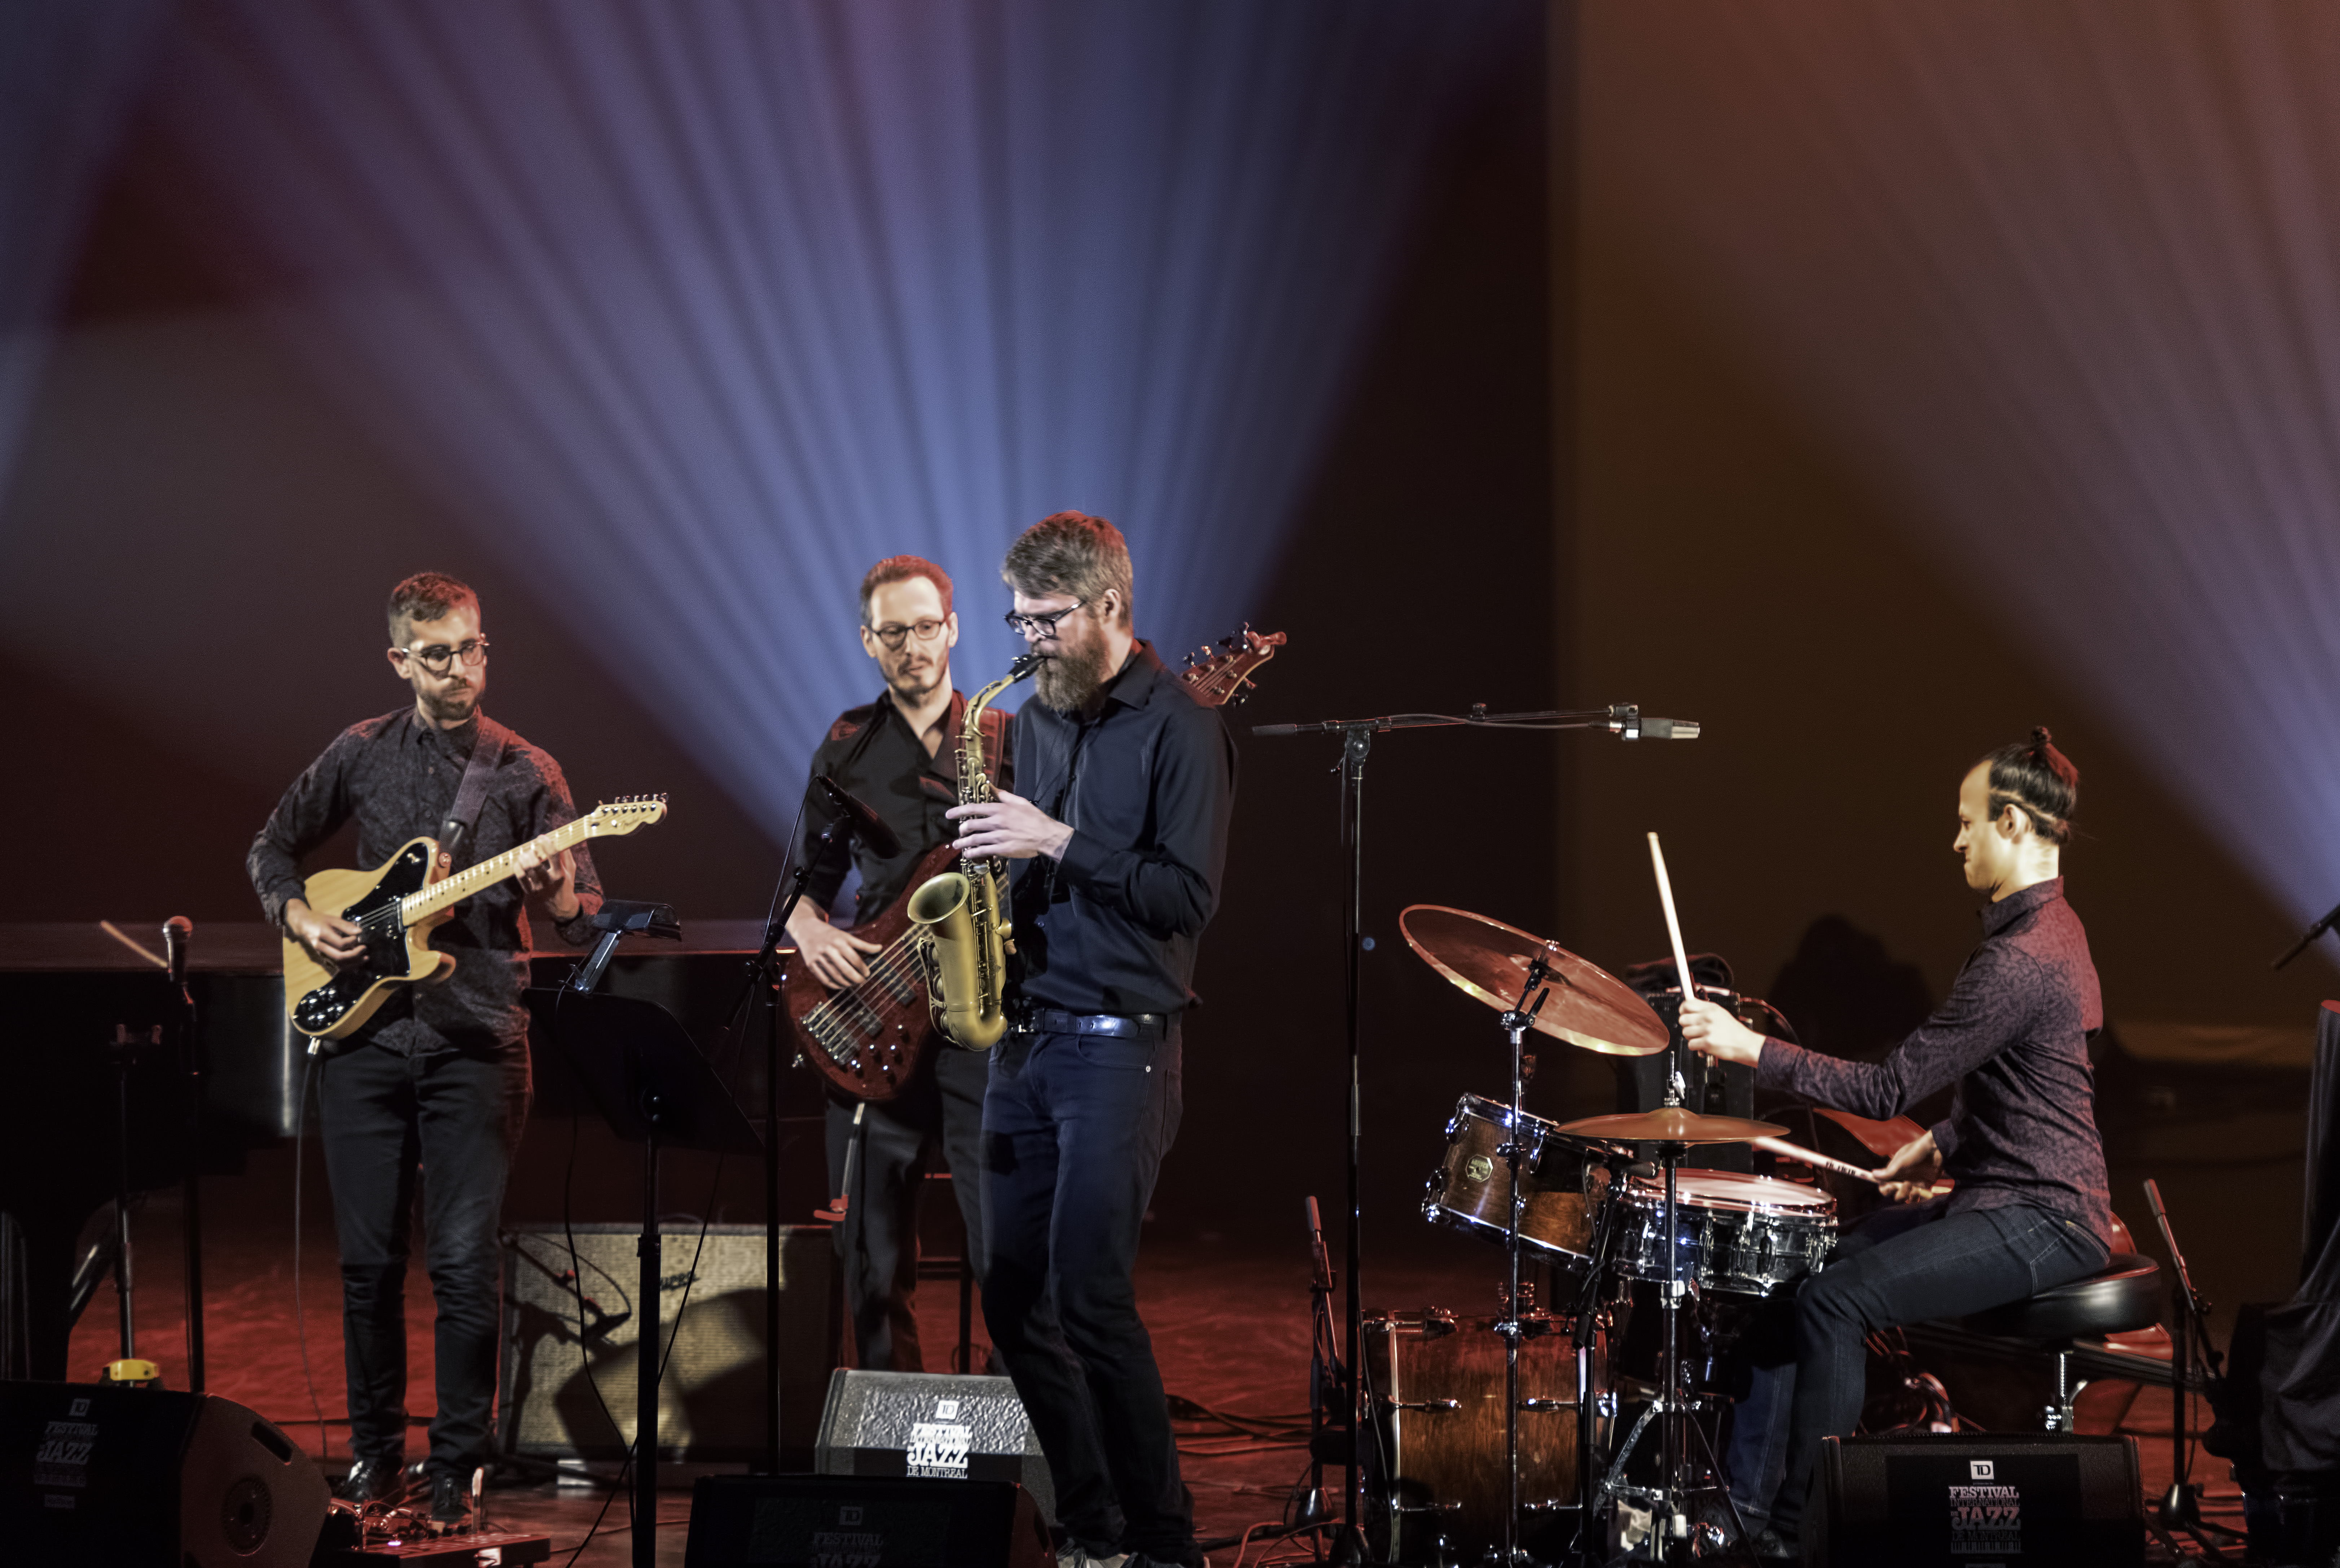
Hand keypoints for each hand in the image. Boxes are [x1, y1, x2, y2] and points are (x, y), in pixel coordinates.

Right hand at [285, 897, 364, 964]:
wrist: (301, 924)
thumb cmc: (317, 920)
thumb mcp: (331, 919)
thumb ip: (345, 926)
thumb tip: (359, 932)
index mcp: (322, 934)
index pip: (340, 943)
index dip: (352, 942)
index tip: (358, 938)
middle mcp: (319, 946)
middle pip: (339, 956)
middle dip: (354, 955)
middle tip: (364, 949)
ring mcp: (318, 954)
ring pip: (337, 964)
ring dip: (352, 964)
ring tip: (364, 958)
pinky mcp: (319, 958)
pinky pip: (334, 966)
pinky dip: (346, 967)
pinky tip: (356, 964)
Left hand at [515, 843, 578, 920]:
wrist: (561, 906)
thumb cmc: (566, 884)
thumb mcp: (571, 870)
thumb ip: (566, 855)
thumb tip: (560, 839)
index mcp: (561, 874)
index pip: (554, 855)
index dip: (546, 844)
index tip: (541, 837)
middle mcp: (549, 880)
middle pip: (535, 863)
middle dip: (531, 852)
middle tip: (531, 849)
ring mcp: (539, 887)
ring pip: (526, 869)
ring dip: (523, 858)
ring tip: (524, 855)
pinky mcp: (531, 892)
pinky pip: (520, 878)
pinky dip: (517, 868)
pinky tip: (518, 863)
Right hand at [786, 909, 883, 989]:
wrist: (807, 930)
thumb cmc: (830, 934)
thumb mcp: (846, 936)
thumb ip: (863, 944)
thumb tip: (880, 948)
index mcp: (839, 941)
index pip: (854, 959)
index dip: (862, 968)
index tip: (867, 974)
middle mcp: (829, 949)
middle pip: (845, 969)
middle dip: (856, 978)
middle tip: (862, 981)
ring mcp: (819, 958)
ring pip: (835, 976)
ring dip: (846, 983)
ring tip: (853, 984)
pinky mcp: (811, 965)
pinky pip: (824, 979)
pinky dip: (834, 985)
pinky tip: (841, 986)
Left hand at [948, 788, 1072, 860]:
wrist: (1046, 835)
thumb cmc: (1034, 817)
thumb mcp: (1019, 801)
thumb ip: (1002, 794)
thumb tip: (990, 786)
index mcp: (1000, 809)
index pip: (974, 808)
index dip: (958, 811)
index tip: (949, 814)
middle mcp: (997, 822)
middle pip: (971, 825)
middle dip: (961, 829)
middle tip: (959, 832)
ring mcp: (999, 836)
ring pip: (975, 839)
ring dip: (963, 843)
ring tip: (957, 845)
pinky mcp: (1003, 849)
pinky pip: (983, 851)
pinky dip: (973, 853)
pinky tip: (968, 854)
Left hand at [1679, 996, 1765, 1066]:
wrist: (1746, 1044)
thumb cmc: (1734, 1031)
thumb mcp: (1720, 1014)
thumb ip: (1705, 1010)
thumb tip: (1688, 1008)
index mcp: (1710, 1008)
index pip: (1687, 1004)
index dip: (1683, 1010)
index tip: (1685, 1014)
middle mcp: (1708, 1017)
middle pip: (1682, 1019)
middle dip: (1686, 1026)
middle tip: (1695, 1029)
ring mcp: (1707, 1030)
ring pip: (1685, 1032)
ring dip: (1691, 1038)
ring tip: (1702, 1038)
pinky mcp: (1707, 1043)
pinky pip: (1690, 1044)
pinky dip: (1696, 1047)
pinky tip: (1704, 1046)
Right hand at [1874, 1129, 1943, 1203]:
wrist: (1936, 1150)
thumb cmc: (1916, 1153)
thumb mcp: (1901, 1162)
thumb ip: (1889, 1171)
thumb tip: (1872, 1175)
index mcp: (1894, 1172)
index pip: (1884, 1185)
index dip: (1885, 1189)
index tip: (1890, 1187)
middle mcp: (1901, 1179)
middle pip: (1894, 1194)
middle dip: (1899, 1193)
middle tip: (1906, 1184)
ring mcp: (1913, 1183)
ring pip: (1906, 1198)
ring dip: (1908, 1196)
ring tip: (1914, 1189)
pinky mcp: (1924, 1187)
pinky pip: (1917, 1198)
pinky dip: (1917, 1198)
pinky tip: (1920, 1192)